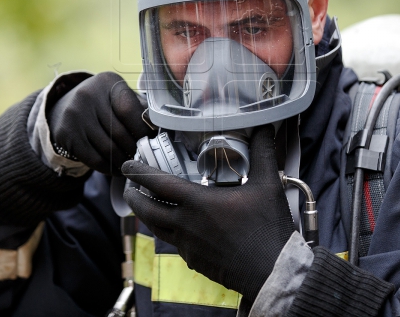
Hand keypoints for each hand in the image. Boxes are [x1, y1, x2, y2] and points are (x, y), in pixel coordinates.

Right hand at [48, 72, 154, 174]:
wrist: (66, 107)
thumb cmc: (104, 104)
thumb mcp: (119, 97)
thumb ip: (138, 109)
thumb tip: (156, 130)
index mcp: (107, 82)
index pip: (129, 111)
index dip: (143, 130)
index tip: (150, 140)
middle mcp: (87, 95)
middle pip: (119, 132)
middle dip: (134, 149)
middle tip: (142, 157)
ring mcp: (74, 114)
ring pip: (107, 149)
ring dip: (123, 161)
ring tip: (132, 165)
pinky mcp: (66, 134)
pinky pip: (94, 159)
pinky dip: (109, 168)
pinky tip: (117, 169)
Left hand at [122, 125, 293, 302]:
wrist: (272, 272)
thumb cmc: (268, 228)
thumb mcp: (268, 184)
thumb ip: (262, 152)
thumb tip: (264, 127)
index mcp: (197, 203)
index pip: (158, 183)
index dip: (139, 172)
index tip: (127, 165)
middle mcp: (186, 225)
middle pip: (147, 210)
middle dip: (134, 197)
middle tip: (128, 188)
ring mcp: (188, 246)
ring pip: (157, 229)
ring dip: (147, 216)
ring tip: (146, 207)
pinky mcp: (195, 261)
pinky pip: (175, 244)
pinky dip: (170, 233)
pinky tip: (178, 230)